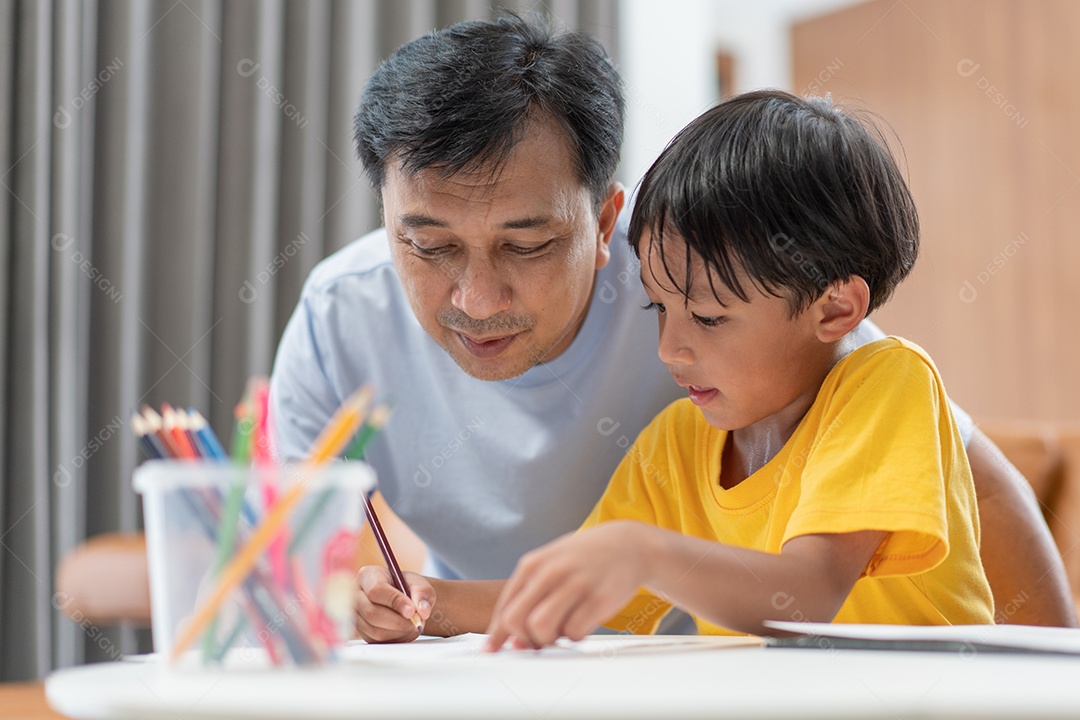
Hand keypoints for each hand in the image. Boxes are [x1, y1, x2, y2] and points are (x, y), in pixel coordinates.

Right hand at [354, 566, 434, 642]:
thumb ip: (422, 594)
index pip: (376, 590)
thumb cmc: (408, 587)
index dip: (395, 601)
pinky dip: (396, 638)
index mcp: (367, 576)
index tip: (412, 610)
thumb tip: (422, 611)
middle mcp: (356, 595)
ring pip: (375, 630)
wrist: (404, 600)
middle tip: (416, 621)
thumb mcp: (419, 584)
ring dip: (399, 631)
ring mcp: (357, 615)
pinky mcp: (362, 631)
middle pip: (372, 612)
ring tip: (413, 624)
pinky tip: (405, 629)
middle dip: (398, 621)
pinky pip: (378, 640)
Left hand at [485, 521, 652, 650]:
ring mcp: (576, 584)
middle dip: (523, 638)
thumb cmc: (581, 561)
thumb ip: (527, 599)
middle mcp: (551, 572)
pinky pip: (574, 633)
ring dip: (549, 639)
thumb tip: (512, 641)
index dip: (499, 634)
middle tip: (537, 639)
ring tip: (561, 630)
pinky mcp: (600, 599)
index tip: (495, 649)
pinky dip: (575, 636)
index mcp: (532, 564)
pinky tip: (582, 623)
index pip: (504, 608)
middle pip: (516, 621)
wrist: (626, 545)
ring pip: (542, 628)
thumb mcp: (548, 567)